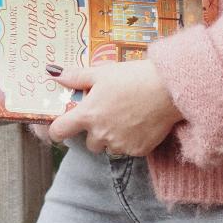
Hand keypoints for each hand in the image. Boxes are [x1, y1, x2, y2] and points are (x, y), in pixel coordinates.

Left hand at [47, 60, 182, 156]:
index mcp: (88, 114)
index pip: (60, 131)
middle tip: (107, 113)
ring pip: (108, 147)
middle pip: (88, 142)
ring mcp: (120, 145)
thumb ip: (76, 76)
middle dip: (94, 131)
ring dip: (111, 137)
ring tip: (125, 116)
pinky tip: (139, 122)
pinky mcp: (138, 151)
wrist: (168, 89)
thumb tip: (54, 74)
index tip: (60, 127)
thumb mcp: (102, 72)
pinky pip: (127, 149)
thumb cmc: (133, 77)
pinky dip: (130, 140)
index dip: (57, 130)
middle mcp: (101, 134)